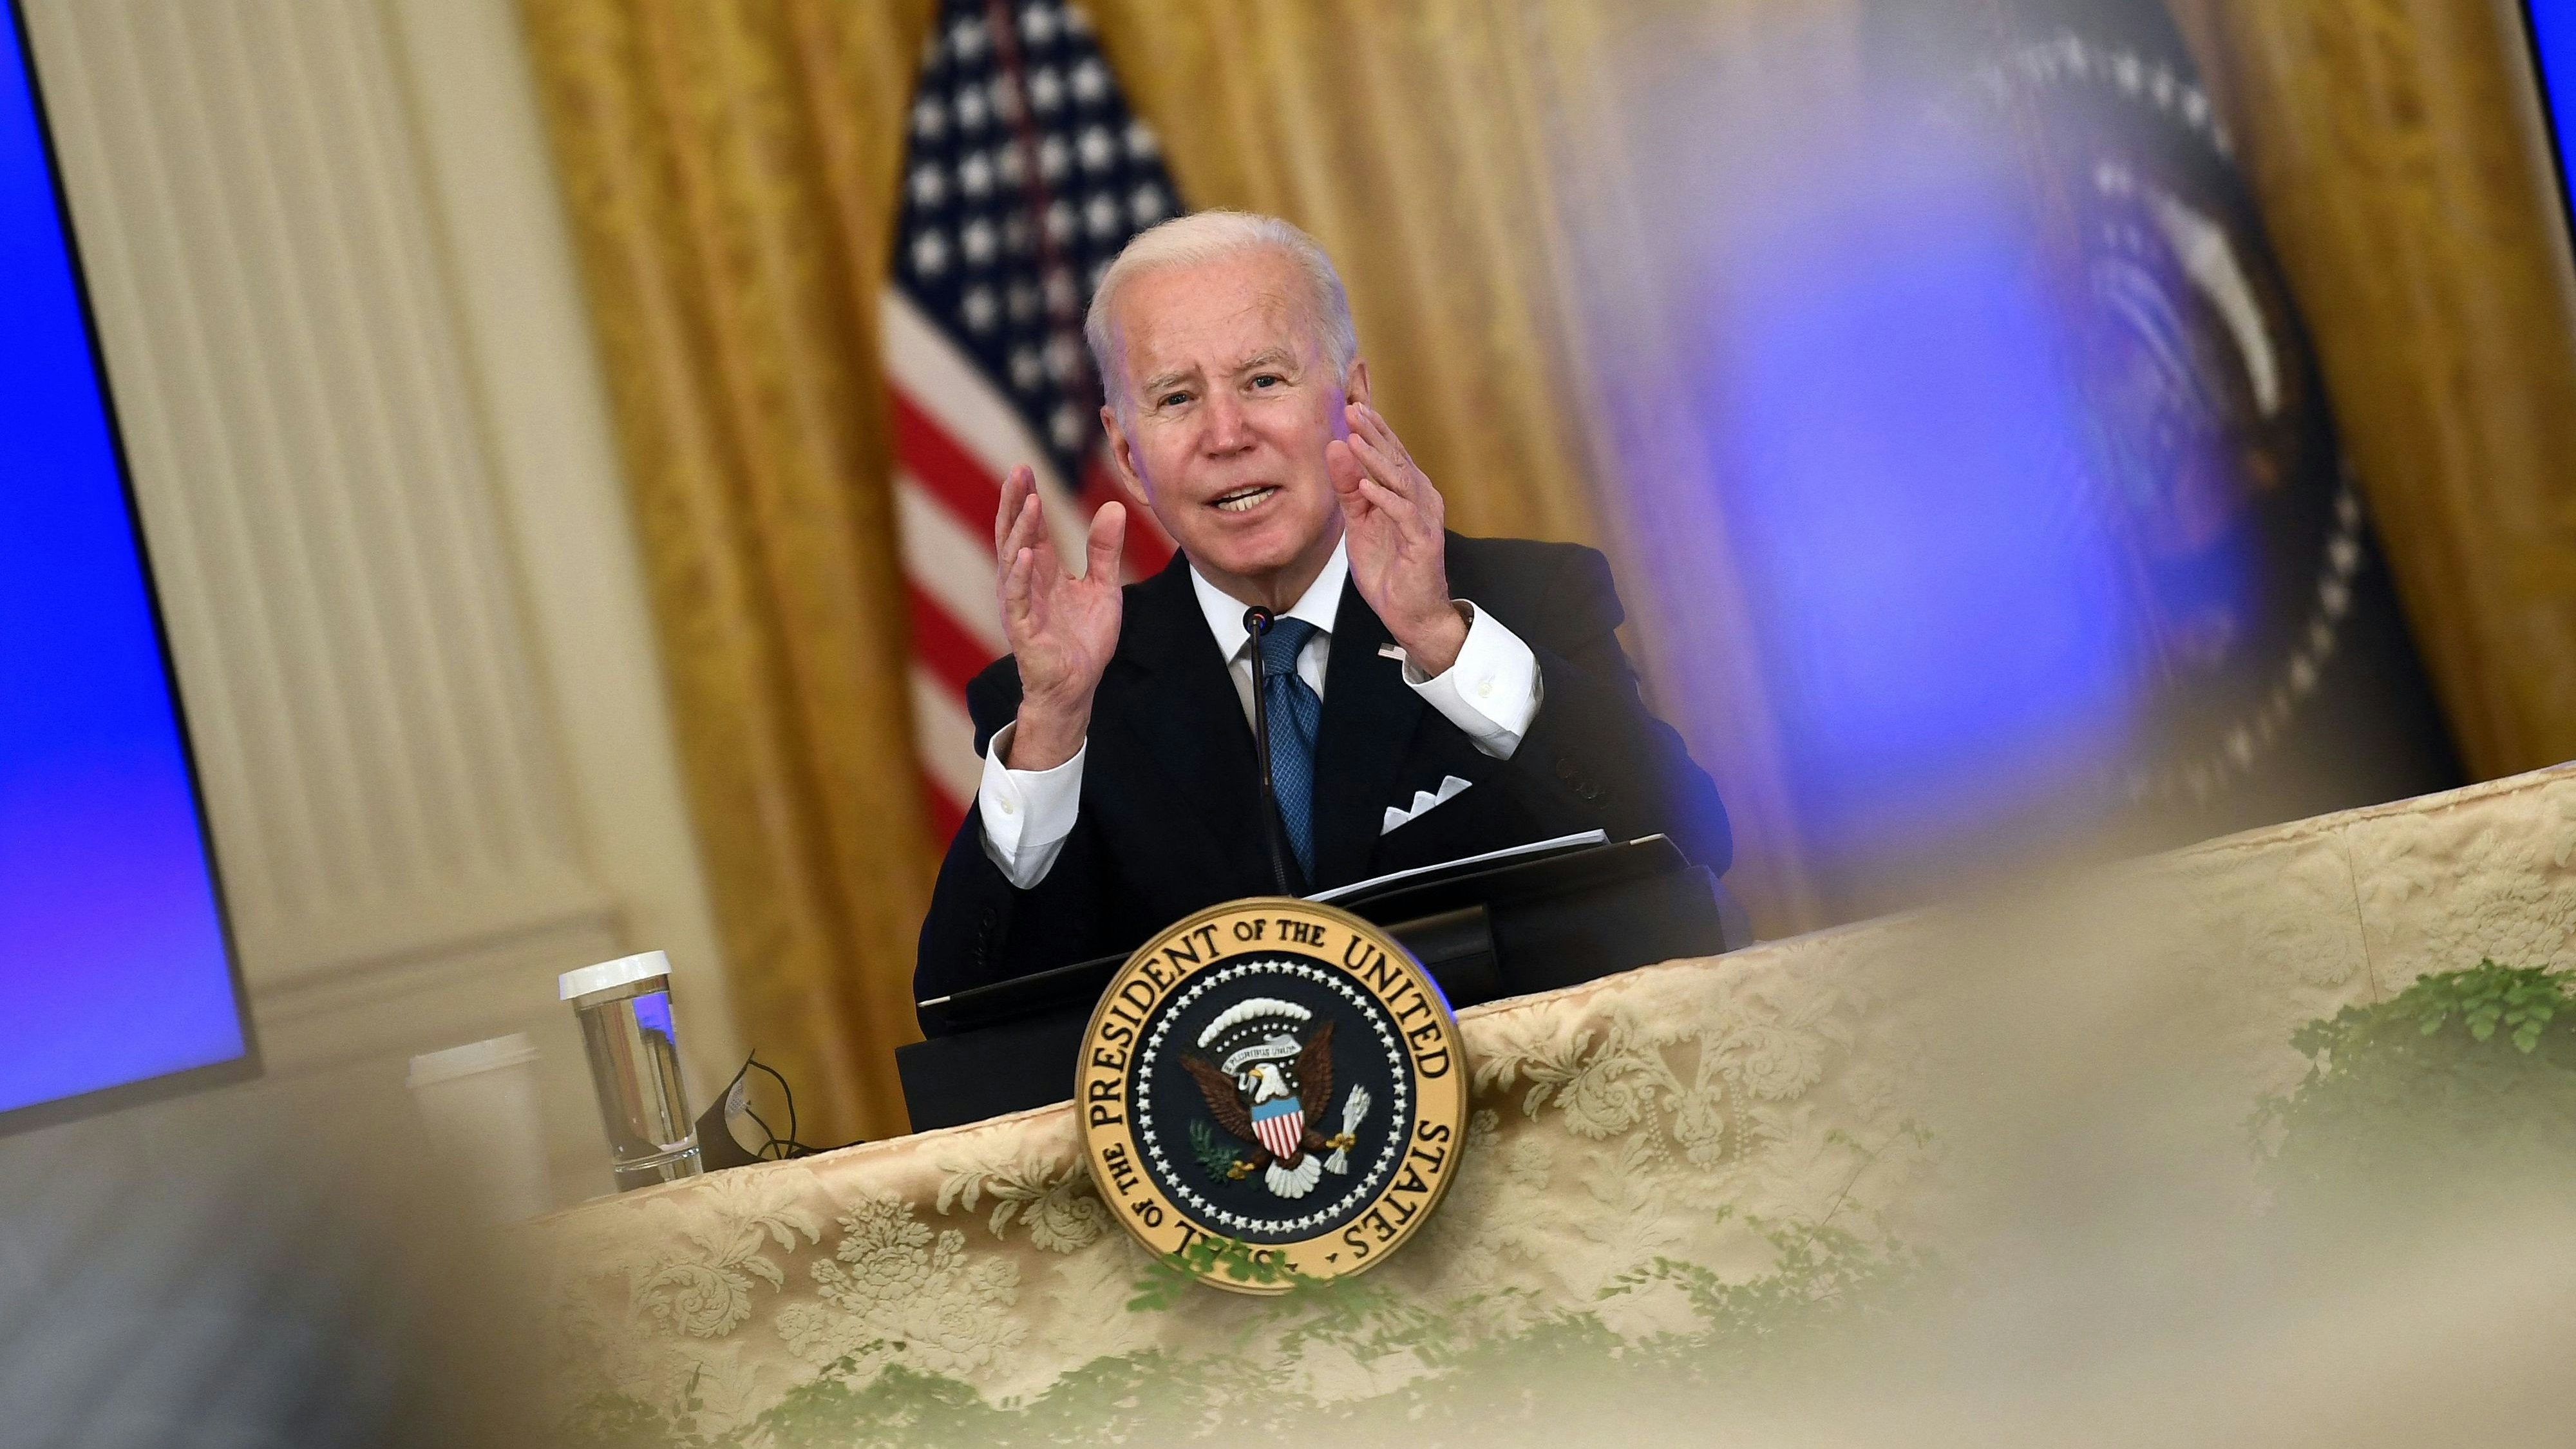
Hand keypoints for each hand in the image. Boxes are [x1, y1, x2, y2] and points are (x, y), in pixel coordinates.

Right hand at [993, 465, 1124, 769]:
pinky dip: (1019, 575)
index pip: (1031, 526)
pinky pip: (1017, 598)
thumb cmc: (1084, 639)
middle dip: (1015, 503)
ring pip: (1012, 559)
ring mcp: (1021, 604)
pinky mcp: (1023, 628)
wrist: (1077, 686)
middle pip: (1014, 533)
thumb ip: (1104, 550)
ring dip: (1019, 530)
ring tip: (1028, 501)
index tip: (1025, 466)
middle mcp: (1026, 581)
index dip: (1026, 497)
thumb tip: (1114, 507)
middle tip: (1018, 470)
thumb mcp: (1103, 587)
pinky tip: (1024, 553)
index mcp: (1042, 570)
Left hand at [1327, 402, 1466, 674]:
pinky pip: (1403, 514)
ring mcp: (1424, 518)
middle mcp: (1421, 497)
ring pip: (1400, 479)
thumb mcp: (1360, 523)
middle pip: (1396, 458)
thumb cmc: (1389, 567)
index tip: (1351, 403)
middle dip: (1374, 432)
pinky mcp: (1423, 541)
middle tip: (1352, 408)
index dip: (1373, 427)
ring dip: (1376, 458)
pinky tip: (1365, 486)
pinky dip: (1384, 498)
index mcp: (1407, 490)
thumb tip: (1336, 448)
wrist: (1412, 612)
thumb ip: (1349, 488)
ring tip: (1354, 438)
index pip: (1389, 452)